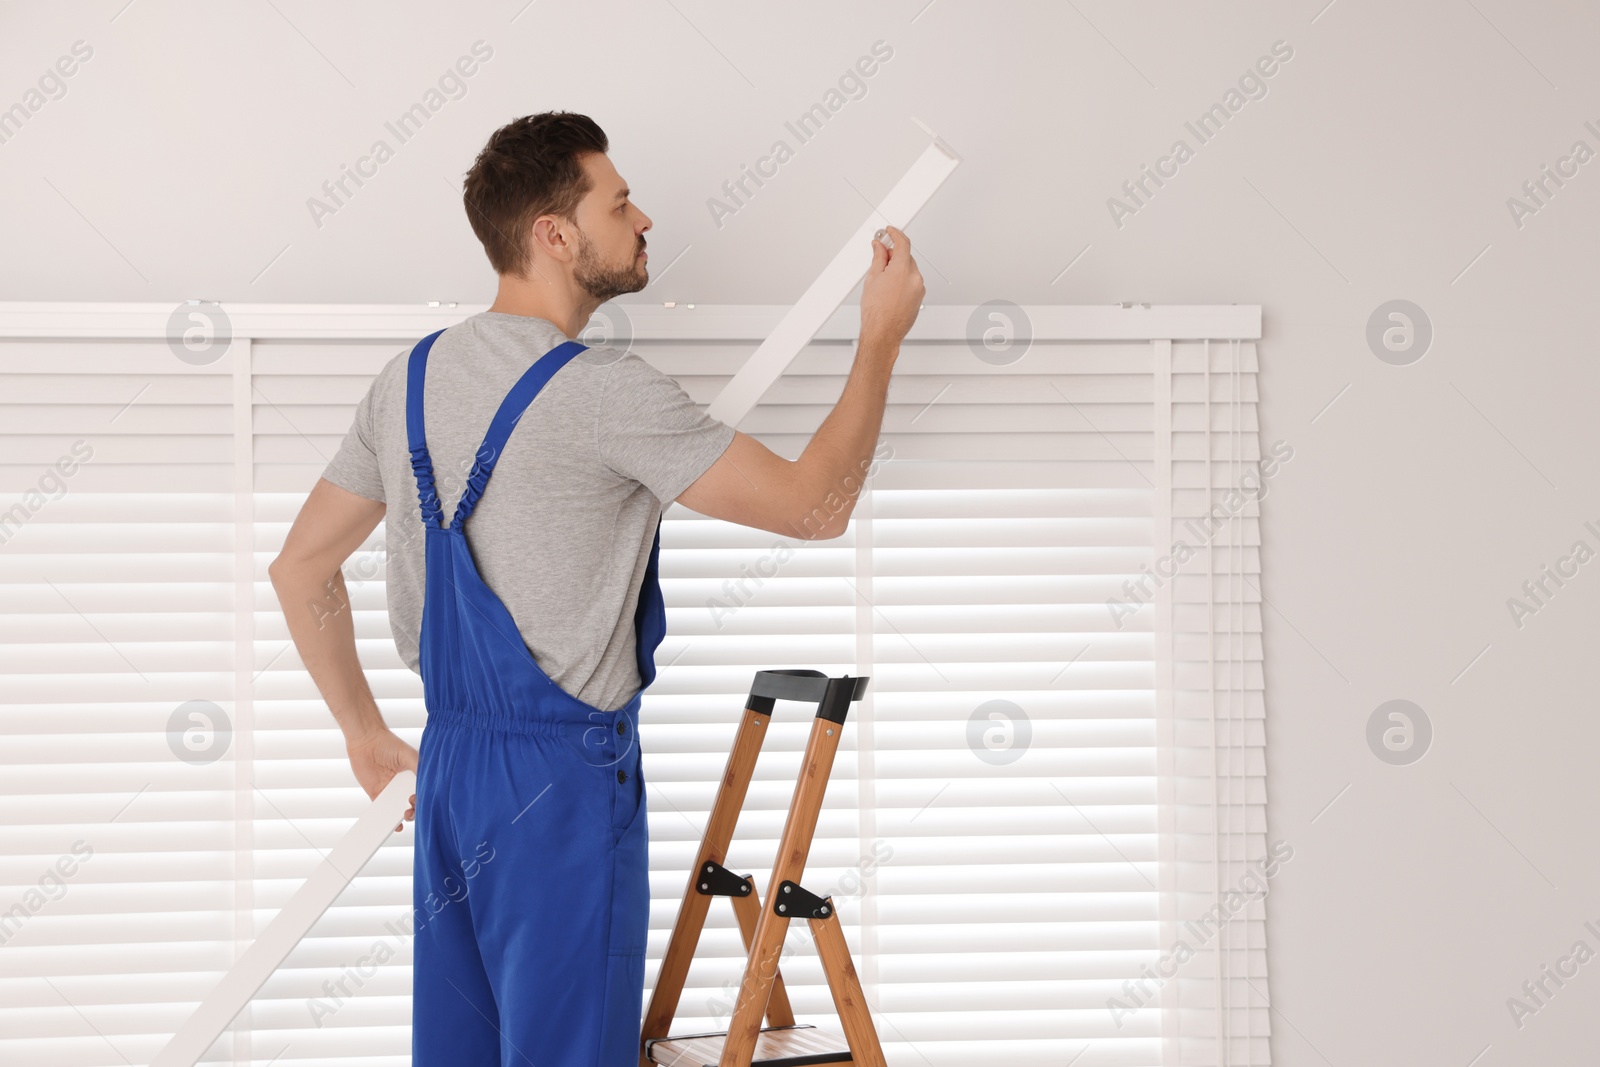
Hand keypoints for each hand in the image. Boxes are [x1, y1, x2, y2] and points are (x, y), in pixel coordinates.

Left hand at [346, 727, 419, 832]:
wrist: (365, 740)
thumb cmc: (388, 743)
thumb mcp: (407, 755)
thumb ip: (419, 768)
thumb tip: (430, 783)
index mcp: (414, 775)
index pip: (422, 792)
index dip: (424, 800)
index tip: (420, 803)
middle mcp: (403, 784)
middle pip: (412, 803)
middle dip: (414, 811)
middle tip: (409, 811)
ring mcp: (390, 790)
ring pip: (398, 809)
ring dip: (401, 818)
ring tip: (401, 821)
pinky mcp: (375, 794)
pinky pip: (381, 809)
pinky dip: (384, 819)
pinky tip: (388, 825)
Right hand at [859, 224, 924, 349]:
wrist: (882, 333)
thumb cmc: (876, 312)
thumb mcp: (872, 279)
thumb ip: (879, 258)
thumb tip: (879, 247)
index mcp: (903, 270)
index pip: (903, 243)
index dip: (895, 234)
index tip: (890, 231)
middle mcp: (915, 278)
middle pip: (906, 256)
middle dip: (893, 255)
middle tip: (880, 256)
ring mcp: (919, 288)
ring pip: (909, 269)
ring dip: (898, 268)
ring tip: (883, 279)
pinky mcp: (919, 297)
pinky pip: (912, 282)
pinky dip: (903, 280)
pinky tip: (890, 289)